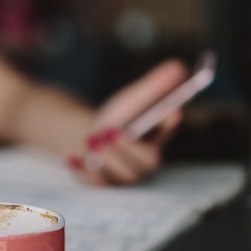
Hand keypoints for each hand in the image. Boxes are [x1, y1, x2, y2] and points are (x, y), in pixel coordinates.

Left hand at [69, 59, 188, 184]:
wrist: (92, 137)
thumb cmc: (120, 118)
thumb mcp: (134, 99)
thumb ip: (154, 87)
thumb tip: (179, 66)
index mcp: (157, 138)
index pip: (167, 133)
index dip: (168, 125)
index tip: (168, 112)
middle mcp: (145, 163)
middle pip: (147, 164)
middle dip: (131, 149)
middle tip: (113, 132)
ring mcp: (125, 177)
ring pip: (123, 176)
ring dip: (107, 158)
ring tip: (93, 140)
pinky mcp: (104, 184)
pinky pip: (97, 184)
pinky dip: (83, 171)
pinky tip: (71, 158)